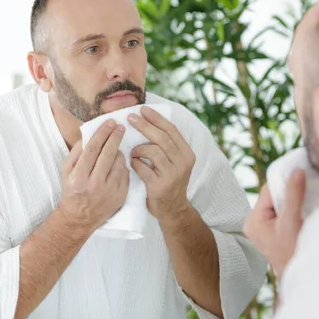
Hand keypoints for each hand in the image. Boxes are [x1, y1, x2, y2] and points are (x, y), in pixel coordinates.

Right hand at [58, 119, 129, 229]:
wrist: (80, 218)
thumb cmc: (72, 190)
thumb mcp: (66, 171)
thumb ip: (76, 152)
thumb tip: (89, 135)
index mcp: (79, 177)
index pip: (93, 149)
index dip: (102, 133)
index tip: (110, 123)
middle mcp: (95, 184)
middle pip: (108, 154)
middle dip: (115, 137)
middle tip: (120, 127)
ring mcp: (109, 191)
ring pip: (119, 163)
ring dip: (119, 152)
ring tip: (116, 148)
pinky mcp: (120, 196)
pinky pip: (125, 174)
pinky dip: (123, 166)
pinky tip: (118, 163)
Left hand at [128, 107, 194, 222]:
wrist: (172, 209)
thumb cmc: (168, 181)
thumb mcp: (175, 162)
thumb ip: (167, 145)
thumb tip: (149, 121)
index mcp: (187, 154)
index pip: (172, 130)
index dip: (157, 118)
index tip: (143, 109)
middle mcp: (183, 163)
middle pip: (161, 138)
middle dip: (144, 126)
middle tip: (130, 118)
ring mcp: (172, 174)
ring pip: (152, 151)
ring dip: (138, 149)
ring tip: (133, 152)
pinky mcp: (159, 185)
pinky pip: (142, 167)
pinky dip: (135, 163)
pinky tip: (133, 165)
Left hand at [243, 170, 305, 279]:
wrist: (300, 277)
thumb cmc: (293, 254)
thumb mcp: (292, 221)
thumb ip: (293, 195)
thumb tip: (296, 170)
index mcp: (253, 220)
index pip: (268, 190)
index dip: (284, 181)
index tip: (301, 173)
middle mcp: (255, 223)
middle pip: (274, 196)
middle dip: (290, 192)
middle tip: (308, 186)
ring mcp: (264, 229)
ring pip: (280, 204)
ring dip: (294, 201)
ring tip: (308, 199)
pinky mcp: (274, 232)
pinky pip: (283, 213)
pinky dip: (294, 209)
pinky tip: (305, 210)